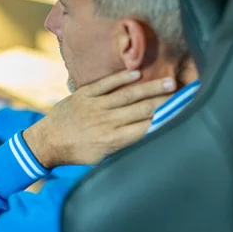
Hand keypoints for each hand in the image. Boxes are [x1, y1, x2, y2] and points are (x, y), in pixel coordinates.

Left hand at [23, 70, 175, 168]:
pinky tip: (137, 73)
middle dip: (165, 100)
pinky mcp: (83, 94)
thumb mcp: (102, 157)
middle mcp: (106, 122)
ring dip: (150, 87)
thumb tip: (148, 134)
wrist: (47, 142)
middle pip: (142, 109)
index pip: (146, 128)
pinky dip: (121, 78)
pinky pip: (106, 84)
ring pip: (128, 94)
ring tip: (170, 82)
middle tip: (185, 92)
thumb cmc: (77, 152)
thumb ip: (124, 146)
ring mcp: (95, 106)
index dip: (166, 119)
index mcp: (113, 140)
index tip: (184, 111)